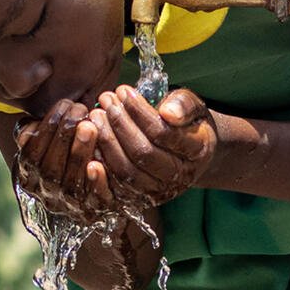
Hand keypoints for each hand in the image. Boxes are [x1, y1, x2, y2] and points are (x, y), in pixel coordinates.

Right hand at [13, 99, 113, 221]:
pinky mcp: (95, 212)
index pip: (31, 154)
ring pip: (70, 185)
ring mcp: (70, 206)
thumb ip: (37, 133)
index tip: (64, 104)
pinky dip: (95, 183)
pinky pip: (94, 201)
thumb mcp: (49, 142)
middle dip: (63, 136)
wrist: (96, 192)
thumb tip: (29, 126)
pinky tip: (98, 165)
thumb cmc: (70, 153)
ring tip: (90, 126)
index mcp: (30, 177)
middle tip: (79, 110)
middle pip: (49, 169)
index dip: (46, 129)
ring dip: (78, 154)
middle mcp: (46, 194)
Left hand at [88, 85, 216, 208]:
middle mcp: (181, 176)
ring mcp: (161, 191)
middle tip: (106, 101)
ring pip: (128, 172)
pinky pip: (117, 187)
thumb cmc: (188, 123)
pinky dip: (102, 167)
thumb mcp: (194, 107)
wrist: (191, 153)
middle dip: (120, 125)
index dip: (140, 112)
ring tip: (96, 116)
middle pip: (144, 154)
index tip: (124, 91)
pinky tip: (92, 142)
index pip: (163, 133)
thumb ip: (184, 104)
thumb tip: (167, 112)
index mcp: (198, 151)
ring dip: (107, 142)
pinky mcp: (142, 198)